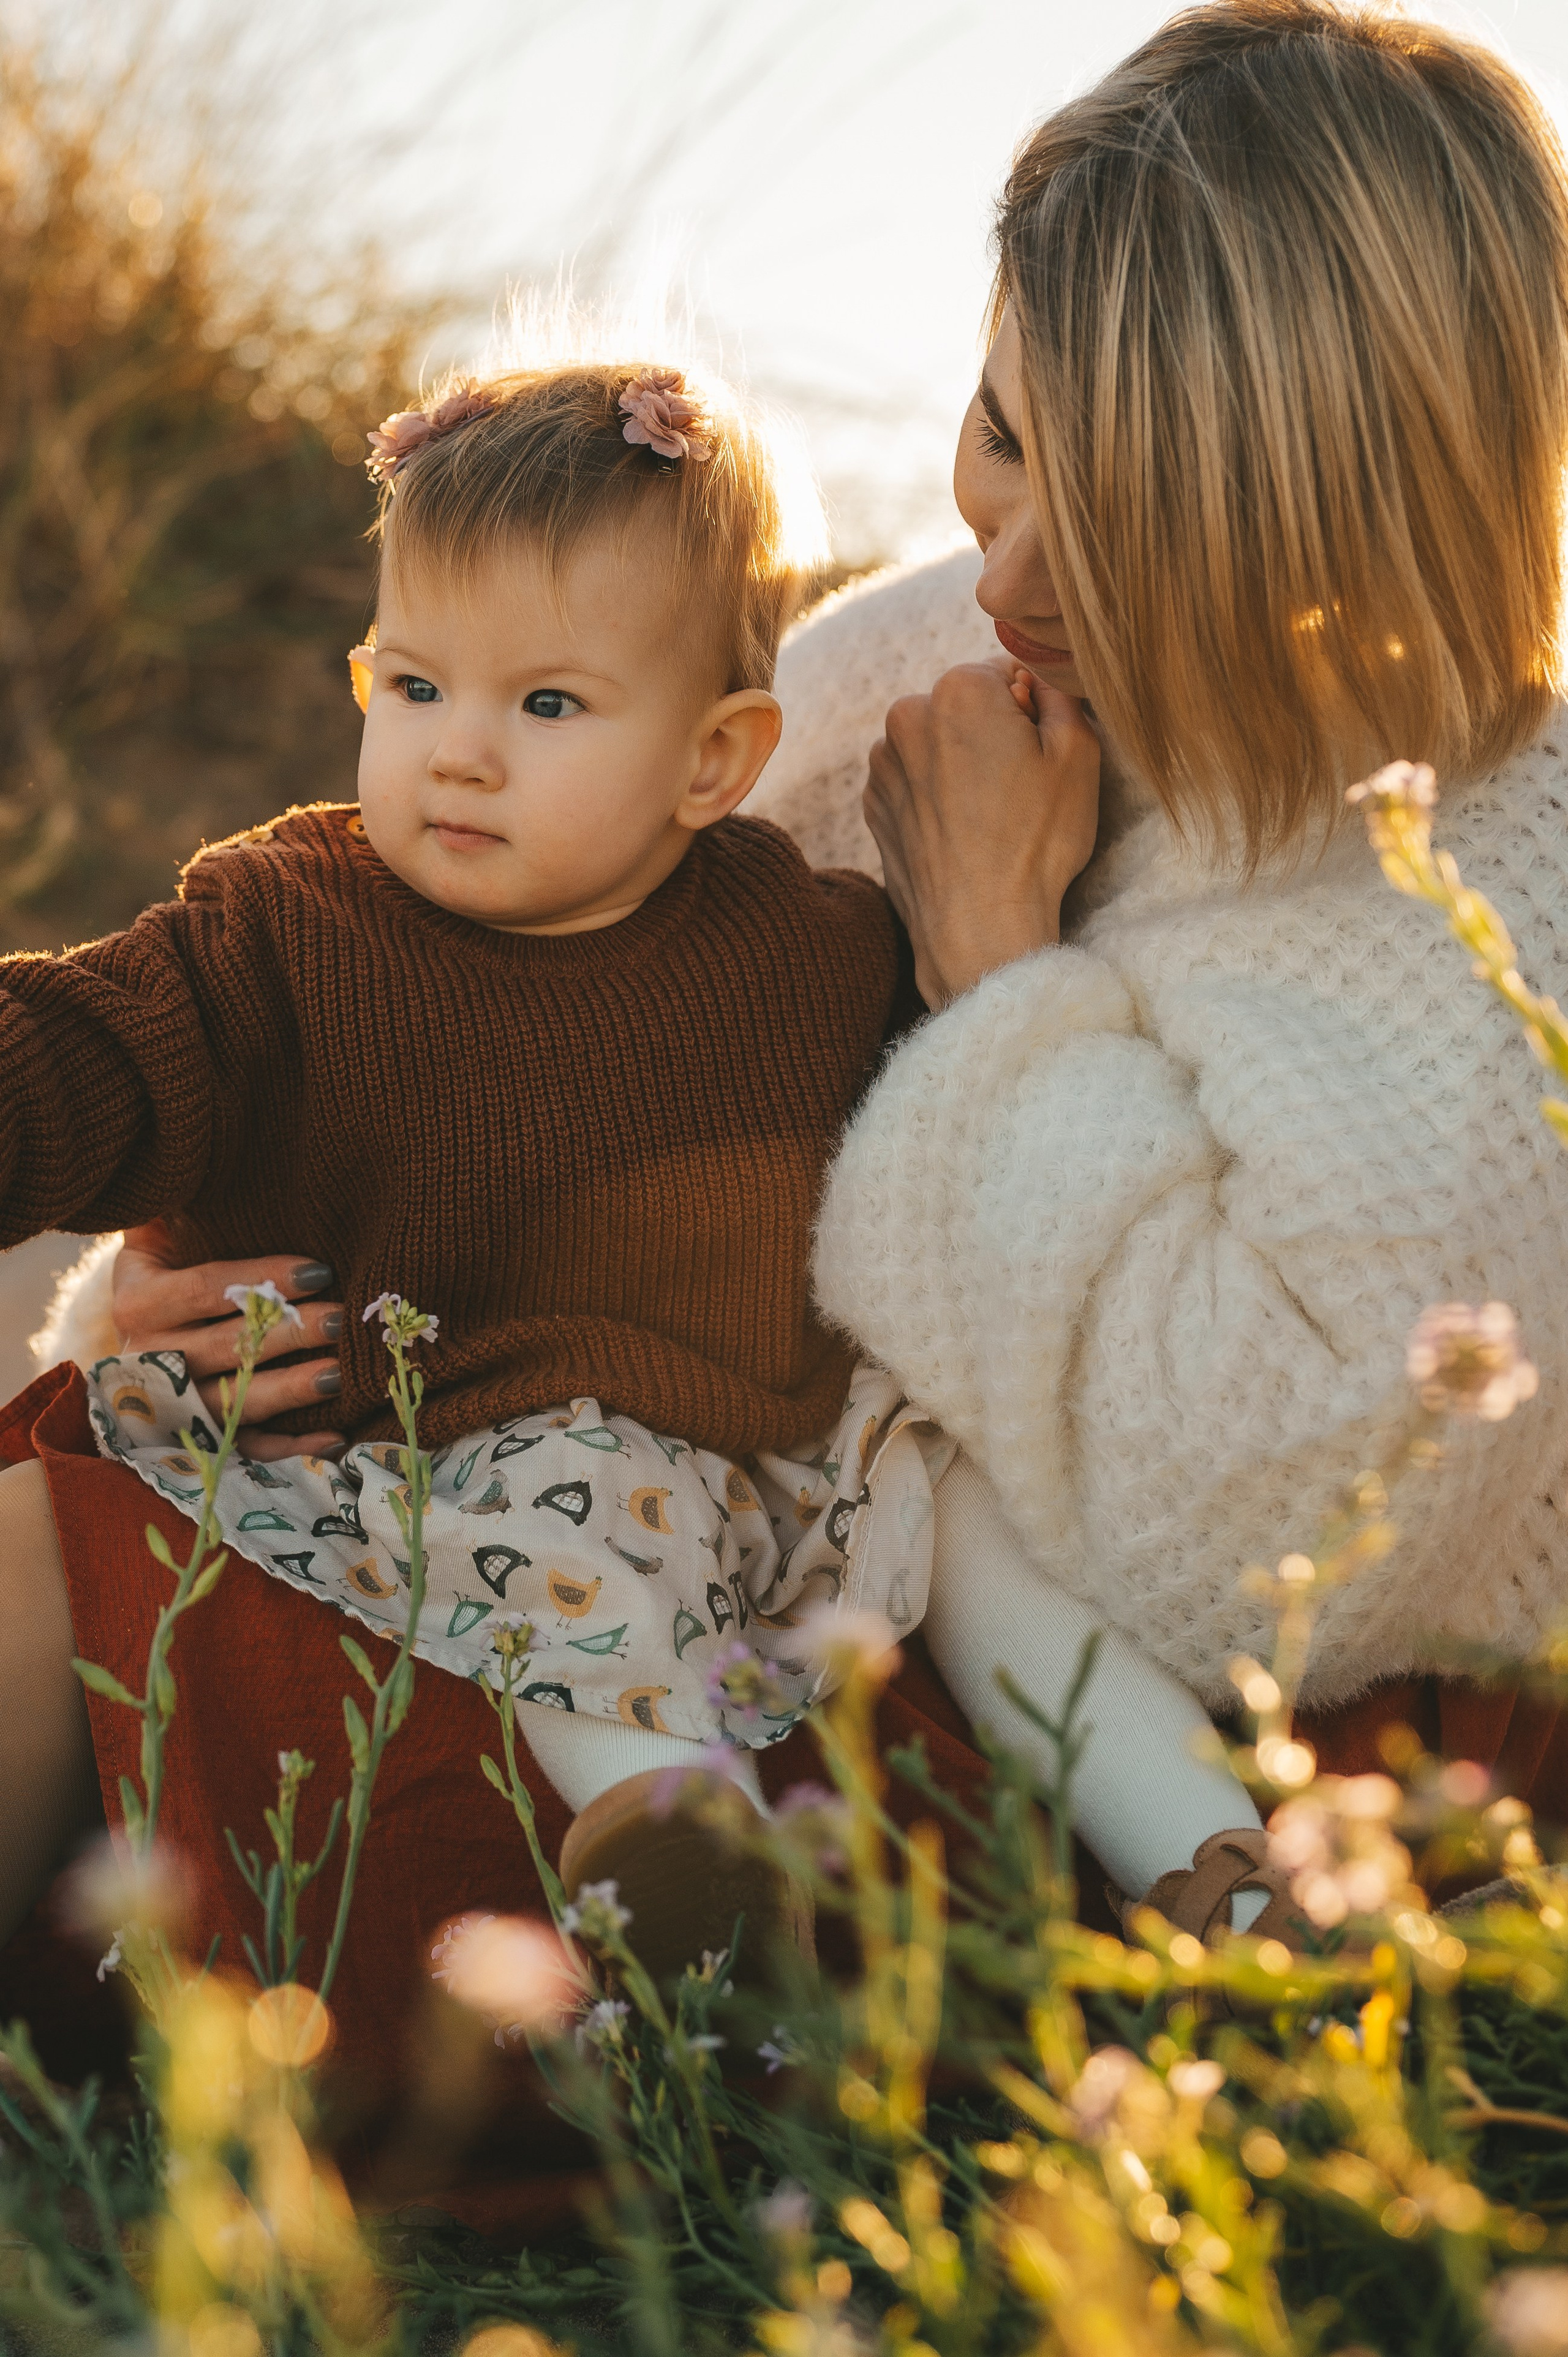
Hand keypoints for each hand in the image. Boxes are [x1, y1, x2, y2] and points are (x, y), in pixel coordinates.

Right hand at [112, 1220, 344, 1459]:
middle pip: (225, 1349)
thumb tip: (197, 1161)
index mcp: (137, 1302)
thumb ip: (176, 1204)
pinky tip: (334, 1436)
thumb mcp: (161, 1227)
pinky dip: (289, 1449)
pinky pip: (245, 1448)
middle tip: (341, 1318)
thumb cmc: (175, 1258)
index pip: (205, 1290)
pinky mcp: (200, 1436)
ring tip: (341, 1373)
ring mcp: (173, 1404)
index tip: (319, 1270)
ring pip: (234, 1403)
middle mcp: (149, 1359)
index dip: (262, 1280)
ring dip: (290, 1391)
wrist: (150, 1319)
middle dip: (288, 1334)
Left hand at [865, 657, 1100, 1007]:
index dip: (1032, 710)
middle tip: (1018, 789)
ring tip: (990, 816)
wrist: (978, 929)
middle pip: (964, 705)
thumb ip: (1060, 694)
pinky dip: (935, 795)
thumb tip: (1039, 676)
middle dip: (991, 732)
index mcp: (959, 689)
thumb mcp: (1078, 755)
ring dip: (960, 763)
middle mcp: (907, 715)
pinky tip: (962, 833)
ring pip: (936, 743)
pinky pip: (913, 781)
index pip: (1005, 671)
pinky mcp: (873, 804)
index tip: (1041, 752)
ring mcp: (883, 763)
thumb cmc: (1035, 844)